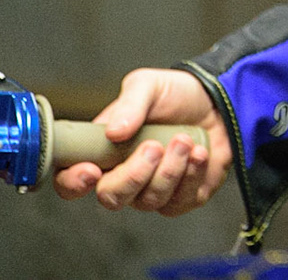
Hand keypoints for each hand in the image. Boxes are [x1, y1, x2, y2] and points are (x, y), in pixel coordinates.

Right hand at [53, 68, 231, 216]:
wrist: (218, 102)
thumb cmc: (175, 95)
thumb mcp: (148, 86)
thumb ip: (129, 104)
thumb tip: (113, 132)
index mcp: (103, 151)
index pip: (70, 179)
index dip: (72, 182)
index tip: (91, 170)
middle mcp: (123, 176)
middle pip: (111, 197)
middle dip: (133, 175)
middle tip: (153, 147)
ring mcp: (151, 190)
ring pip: (148, 200)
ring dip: (169, 169)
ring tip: (183, 139)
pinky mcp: (180, 198)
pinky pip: (178, 201)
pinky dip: (191, 175)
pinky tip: (198, 152)